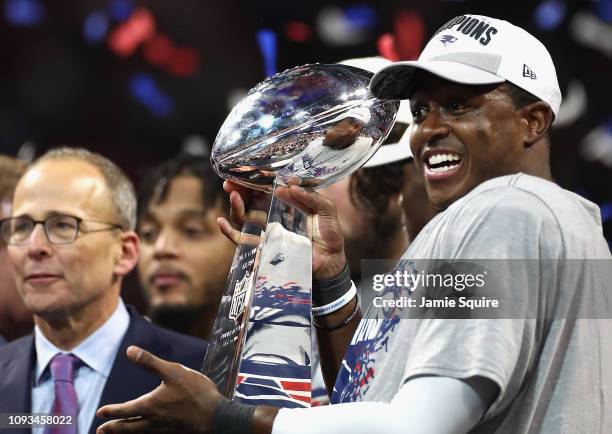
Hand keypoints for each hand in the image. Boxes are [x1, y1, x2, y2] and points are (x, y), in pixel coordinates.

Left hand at [96, 346, 222, 433]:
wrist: (217, 417)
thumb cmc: (196, 392)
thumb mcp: (174, 371)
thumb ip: (150, 362)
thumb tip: (129, 350)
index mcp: (151, 405)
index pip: (125, 410)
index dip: (112, 411)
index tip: (100, 412)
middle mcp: (154, 421)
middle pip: (128, 427)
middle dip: (114, 428)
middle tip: (101, 430)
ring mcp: (164, 429)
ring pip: (139, 433)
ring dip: (125, 433)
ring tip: (116, 433)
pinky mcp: (175, 433)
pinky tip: (145, 432)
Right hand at [217, 180, 346, 279]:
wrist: (330, 261)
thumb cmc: (329, 234)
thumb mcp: (325, 210)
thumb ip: (312, 197)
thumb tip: (289, 186)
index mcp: (285, 203)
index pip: (265, 188)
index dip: (254, 179)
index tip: (244, 170)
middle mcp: (272, 215)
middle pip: (248, 200)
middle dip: (237, 189)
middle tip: (230, 181)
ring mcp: (266, 231)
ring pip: (242, 217)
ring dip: (234, 206)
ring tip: (234, 195)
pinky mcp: (263, 248)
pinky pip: (241, 240)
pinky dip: (228, 232)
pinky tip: (221, 222)